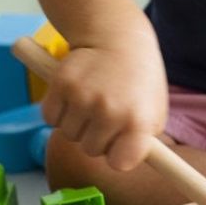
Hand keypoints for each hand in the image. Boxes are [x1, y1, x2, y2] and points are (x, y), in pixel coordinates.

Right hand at [40, 25, 167, 171]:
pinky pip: (50, 117)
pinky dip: (58, 111)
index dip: (116, 157)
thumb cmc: (139, 81)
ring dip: (77, 124)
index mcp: (138, 121)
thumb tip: (126, 166)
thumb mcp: (155, 111)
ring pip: (69, 135)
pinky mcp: (60, 84)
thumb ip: (143, 141)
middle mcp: (111, 112)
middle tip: (105, 116)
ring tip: (92, 102)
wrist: (118, 38)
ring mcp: (84, 98)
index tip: (118, 146)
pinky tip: (74, 95)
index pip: (120, 164)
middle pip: (90, 151)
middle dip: (96, 138)